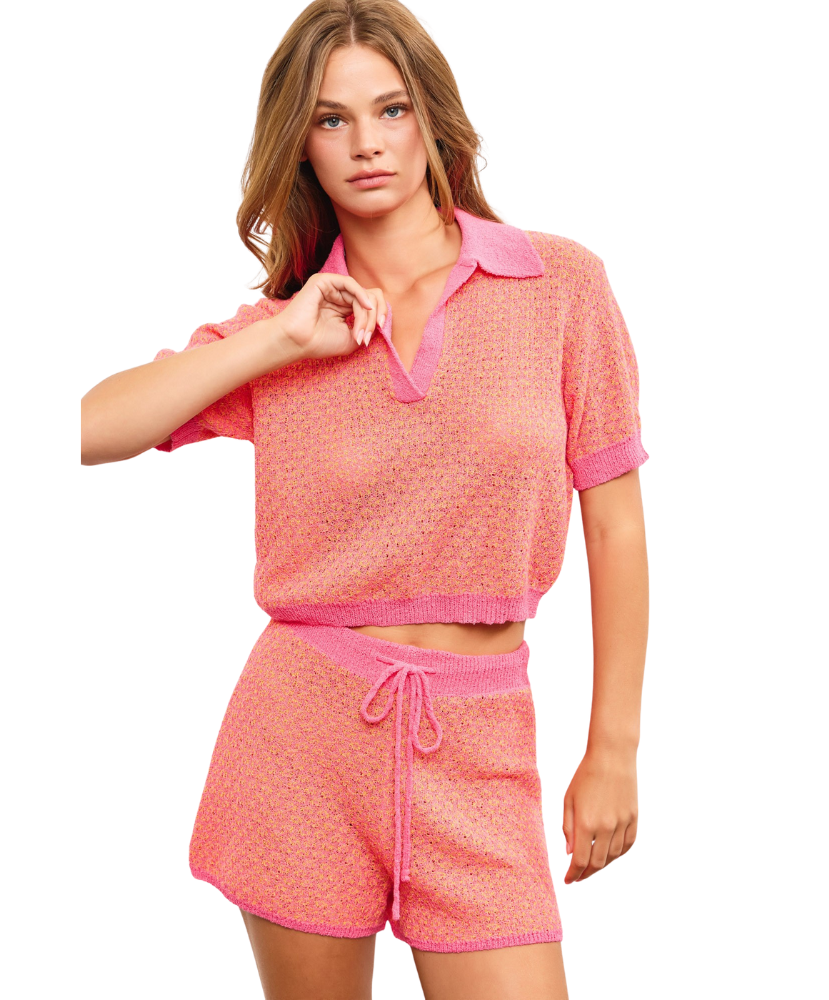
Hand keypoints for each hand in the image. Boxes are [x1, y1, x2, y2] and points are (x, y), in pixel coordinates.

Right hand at [274, 272, 386, 361]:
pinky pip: (350, 283)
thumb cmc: (321, 343)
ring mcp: (332, 287)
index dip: (379, 316)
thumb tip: (379, 315)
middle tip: (365, 336)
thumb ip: (368, 325)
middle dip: (373, 318)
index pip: (372, 304)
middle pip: (371, 297)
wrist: (298, 343)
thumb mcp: (353, 337)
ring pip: (362, 293)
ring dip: (365, 315)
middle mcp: (340, 295)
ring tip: (359, 332)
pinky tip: (366, 307)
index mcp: (346, 307)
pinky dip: (361, 295)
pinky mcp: (324, 281)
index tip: (375, 334)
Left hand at [560, 747, 638, 885]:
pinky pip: (627, 845)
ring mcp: (622, 824)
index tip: (567, 879)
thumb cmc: (586, 775)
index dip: (573, 874)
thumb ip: (567, 827)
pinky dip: (617, 854)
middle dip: (586, 874)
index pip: (579, 860)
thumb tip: (570, 852)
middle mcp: (605, 827)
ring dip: (601, 866)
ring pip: (612, 857)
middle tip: (578, 876)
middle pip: (597, 863)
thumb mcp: (568, 799)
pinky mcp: (633, 819)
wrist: (612, 757)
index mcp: (586, 823)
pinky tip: (609, 855)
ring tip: (591, 867)